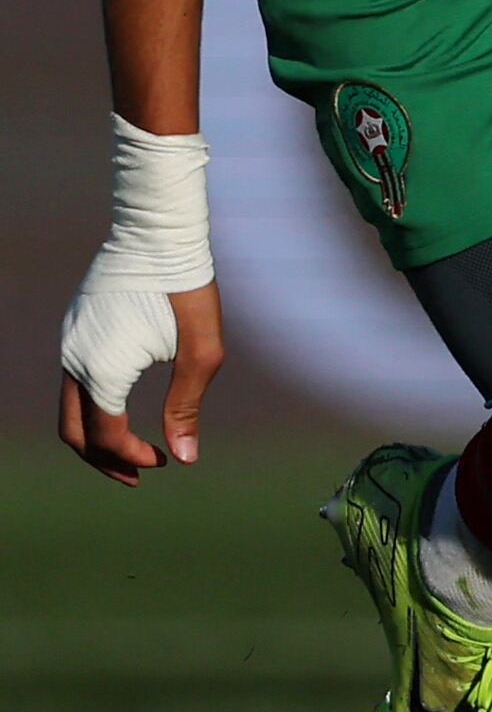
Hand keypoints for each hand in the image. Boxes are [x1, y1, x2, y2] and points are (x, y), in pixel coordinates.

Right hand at [55, 276, 222, 484]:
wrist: (158, 234)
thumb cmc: (187, 291)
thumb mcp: (201, 352)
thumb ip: (187, 407)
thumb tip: (185, 458)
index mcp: (101, 370)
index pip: (104, 435)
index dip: (131, 458)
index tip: (164, 461)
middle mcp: (73, 360)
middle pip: (74, 431)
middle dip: (104, 460)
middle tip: (138, 476)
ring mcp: (69, 344)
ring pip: (69, 407)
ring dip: (96, 434)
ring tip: (130, 452)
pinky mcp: (74, 330)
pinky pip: (73, 381)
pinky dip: (92, 405)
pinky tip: (120, 410)